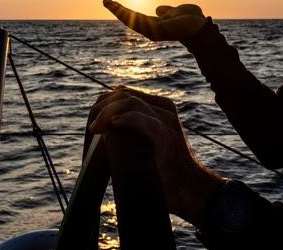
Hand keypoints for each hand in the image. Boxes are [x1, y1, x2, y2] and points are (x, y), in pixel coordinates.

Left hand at [88, 86, 223, 224]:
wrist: (190, 189)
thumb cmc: (167, 170)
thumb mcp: (148, 144)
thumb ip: (134, 130)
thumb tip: (106, 127)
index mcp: (160, 107)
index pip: (126, 93)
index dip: (106, 104)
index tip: (93, 122)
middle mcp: (164, 109)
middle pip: (126, 95)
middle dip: (104, 108)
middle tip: (92, 128)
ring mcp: (167, 121)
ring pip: (131, 102)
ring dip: (109, 113)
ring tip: (96, 129)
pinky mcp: (167, 136)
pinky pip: (144, 119)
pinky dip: (126, 120)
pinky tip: (114, 125)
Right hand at [103, 0, 206, 40]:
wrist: (201, 27)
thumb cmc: (192, 21)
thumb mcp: (176, 12)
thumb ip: (167, 11)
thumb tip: (158, 10)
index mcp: (156, 25)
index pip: (137, 17)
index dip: (125, 10)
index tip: (114, 3)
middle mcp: (152, 30)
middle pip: (131, 19)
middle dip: (118, 10)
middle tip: (105, 1)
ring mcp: (153, 32)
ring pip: (131, 21)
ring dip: (118, 11)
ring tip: (107, 2)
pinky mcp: (155, 32)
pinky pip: (138, 22)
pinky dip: (127, 15)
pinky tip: (118, 8)